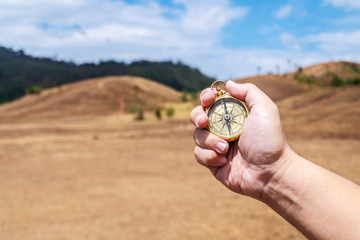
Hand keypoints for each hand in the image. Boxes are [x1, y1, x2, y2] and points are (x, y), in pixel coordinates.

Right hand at [190, 81, 290, 198]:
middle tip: (203, 122)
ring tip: (226, 149)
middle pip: (198, 116)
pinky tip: (224, 161)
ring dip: (209, 141)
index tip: (208, 99)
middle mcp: (223, 128)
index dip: (205, 97)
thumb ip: (248, 91)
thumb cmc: (270, 140)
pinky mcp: (212, 162)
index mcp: (234, 115)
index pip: (212, 101)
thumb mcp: (265, 109)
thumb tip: (228, 84)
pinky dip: (209, 156)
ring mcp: (217, 145)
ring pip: (197, 136)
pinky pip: (198, 154)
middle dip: (197, 116)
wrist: (270, 173)